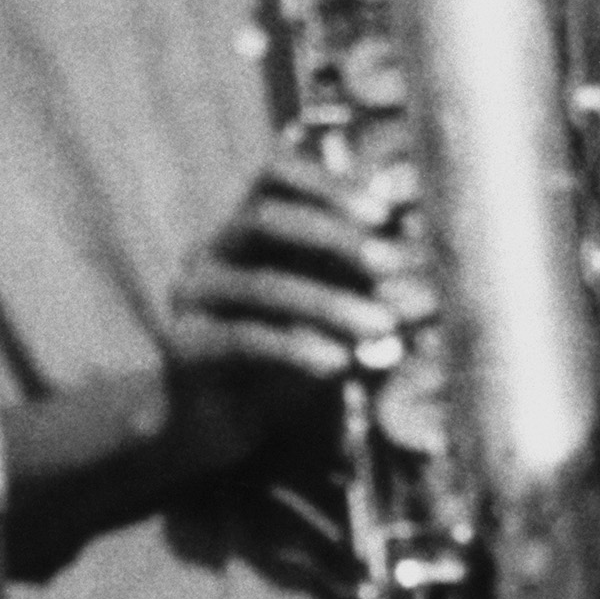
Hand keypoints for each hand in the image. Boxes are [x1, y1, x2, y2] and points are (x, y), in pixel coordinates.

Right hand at [166, 145, 400, 472]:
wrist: (223, 424)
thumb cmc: (289, 355)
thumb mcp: (328, 300)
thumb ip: (358, 266)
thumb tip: (414, 233)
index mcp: (244, 226)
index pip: (274, 174)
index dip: (327, 183)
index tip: (383, 212)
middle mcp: (209, 252)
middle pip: (265, 218)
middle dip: (335, 237)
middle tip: (391, 265)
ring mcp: (191, 299)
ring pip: (262, 284)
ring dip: (329, 302)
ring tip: (381, 325)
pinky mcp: (184, 348)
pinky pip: (244, 339)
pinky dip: (297, 348)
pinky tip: (337, 364)